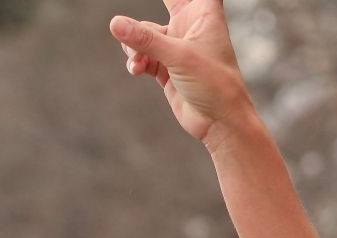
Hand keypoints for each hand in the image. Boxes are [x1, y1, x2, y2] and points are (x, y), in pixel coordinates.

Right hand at [110, 1, 253, 147]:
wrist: (221, 124)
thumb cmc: (216, 86)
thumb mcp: (179, 58)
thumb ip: (146, 40)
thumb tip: (114, 23)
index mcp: (203, 14)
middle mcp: (190, 25)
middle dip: (145, 13)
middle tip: (127, 16)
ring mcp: (177, 45)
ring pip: (143, 32)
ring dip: (135, 45)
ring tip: (139, 61)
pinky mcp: (166, 66)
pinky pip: (140, 54)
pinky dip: (135, 60)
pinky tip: (136, 69)